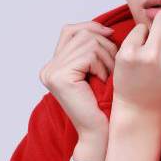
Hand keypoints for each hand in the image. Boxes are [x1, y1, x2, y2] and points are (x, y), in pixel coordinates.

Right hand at [39, 20, 117, 135]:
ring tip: (107, 77)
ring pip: (88, 43)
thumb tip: (106, 28)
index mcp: (53, 66)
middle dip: (104, 45)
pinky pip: (88, 55)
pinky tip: (102, 81)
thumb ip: (93, 49)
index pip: (69, 30)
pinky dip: (102, 66)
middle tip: (112, 67)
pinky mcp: (59, 77)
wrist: (100, 133)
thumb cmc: (104, 104)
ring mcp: (51, 72)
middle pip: (81, 33)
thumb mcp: (97, 70)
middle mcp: (48, 68)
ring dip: (106, 58)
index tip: (110, 35)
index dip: (92, 27)